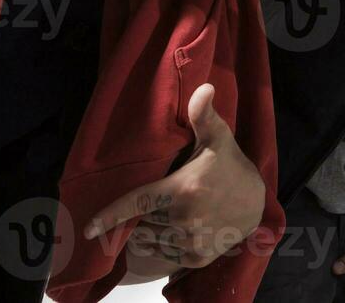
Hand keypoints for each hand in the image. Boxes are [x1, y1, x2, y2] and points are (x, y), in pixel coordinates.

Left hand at [86, 84, 264, 268]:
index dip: (110, 216)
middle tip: (166, 196)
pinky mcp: (196, 258)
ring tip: (172, 212)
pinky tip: (179, 228)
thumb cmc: (230, 166)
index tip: (87, 229)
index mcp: (183, 189)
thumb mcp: (218, 139)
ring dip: (152, 228)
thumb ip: (203, 116)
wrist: (257, 205)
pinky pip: (164, 253)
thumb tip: (203, 87)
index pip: (138, 202)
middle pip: (143, 220)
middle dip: (146, 211)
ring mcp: (190, 241)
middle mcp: (184, 219)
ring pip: (151, 238)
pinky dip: (163, 243)